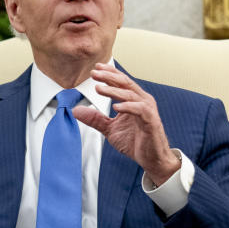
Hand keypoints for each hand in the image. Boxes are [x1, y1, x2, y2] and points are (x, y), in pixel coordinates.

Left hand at [72, 63, 179, 185]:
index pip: (120, 82)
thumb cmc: (135, 142)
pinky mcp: (151, 121)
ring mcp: (147, 110)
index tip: (95, 68)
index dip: (109, 74)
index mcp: (133, 100)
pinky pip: (140, 110)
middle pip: (125, 83)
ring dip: (114, 90)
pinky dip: (128, 107)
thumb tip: (76, 110)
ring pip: (130, 94)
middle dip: (109, 77)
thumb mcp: (110, 129)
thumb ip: (95, 119)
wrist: (151, 158)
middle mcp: (142, 101)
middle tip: (94, 73)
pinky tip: (116, 106)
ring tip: (99, 88)